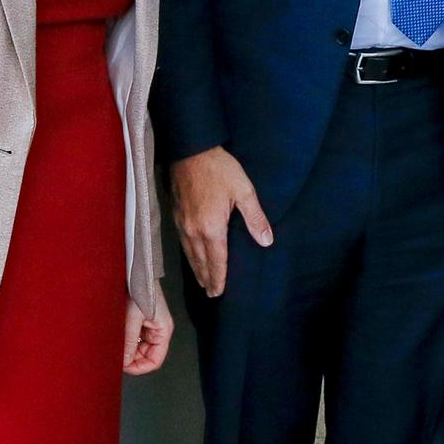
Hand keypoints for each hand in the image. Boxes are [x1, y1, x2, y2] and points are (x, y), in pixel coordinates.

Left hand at [123, 284, 174, 374]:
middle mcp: (158, 330)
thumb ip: (129, 341)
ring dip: (127, 350)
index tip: (124, 367)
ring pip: (139, 348)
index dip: (140, 367)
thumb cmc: (141, 288)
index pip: (155, 360)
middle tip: (116, 358)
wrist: (136, 271)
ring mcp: (150, 326)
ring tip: (115, 346)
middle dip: (131, 359)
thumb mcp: (133, 318)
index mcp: (163, 331)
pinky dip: (126, 341)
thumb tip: (124, 361)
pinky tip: (117, 338)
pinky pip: (135, 338)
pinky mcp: (142, 321)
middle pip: (146, 356)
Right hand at [171, 146, 272, 296]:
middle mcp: (194, 231)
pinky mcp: (176, 215)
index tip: (219, 292)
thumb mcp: (244, 191)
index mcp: (211, 228)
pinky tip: (192, 256)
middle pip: (201, 262)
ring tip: (202, 281)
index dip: (219, 279)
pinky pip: (182, 243)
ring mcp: (182, 224)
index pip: (216, 262)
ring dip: (197, 270)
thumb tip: (266, 242)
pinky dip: (188, 255)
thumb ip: (255, 218)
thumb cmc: (220, 169)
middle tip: (212, 293)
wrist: (191, 150)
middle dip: (207, 279)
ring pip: (189, 254)